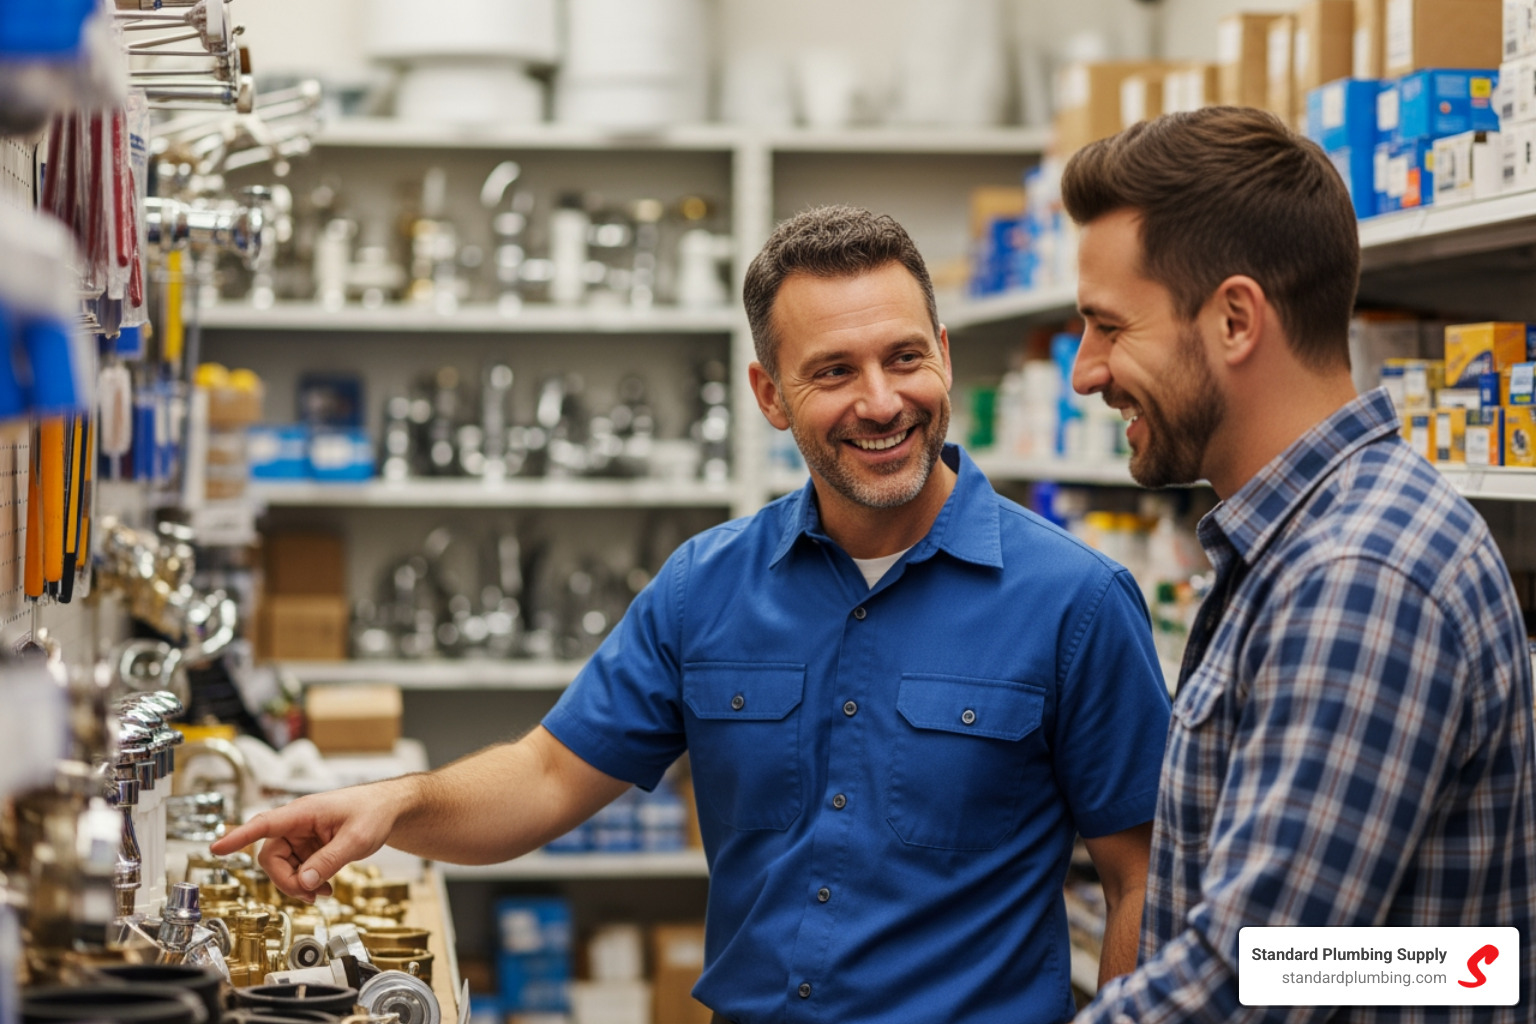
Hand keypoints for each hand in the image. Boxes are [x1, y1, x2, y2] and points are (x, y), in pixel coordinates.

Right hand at [210, 780, 408, 901]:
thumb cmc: (373, 812)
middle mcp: (296, 824)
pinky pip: (296, 869)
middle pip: (270, 858)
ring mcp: (301, 836)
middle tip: (310, 894)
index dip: (239, 837)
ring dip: (298, 885)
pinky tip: (324, 888)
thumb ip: (330, 861)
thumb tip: (305, 881)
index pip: (263, 824)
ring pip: (282, 867)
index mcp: (303, 812)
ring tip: (323, 892)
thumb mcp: (357, 839)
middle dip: (287, 880)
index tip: (217, 848)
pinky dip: (307, 882)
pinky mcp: (308, 847)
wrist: (388, 810)